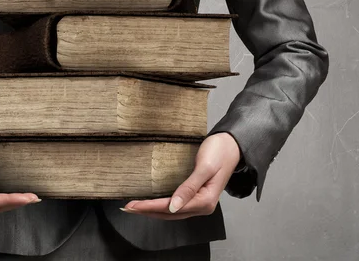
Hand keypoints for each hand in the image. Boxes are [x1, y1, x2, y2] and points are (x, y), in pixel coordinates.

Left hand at [120, 132, 240, 219]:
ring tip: (134, 208)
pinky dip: (161, 206)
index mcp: (205, 202)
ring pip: (171, 212)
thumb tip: (173, 207)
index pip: (171, 208)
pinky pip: (175, 206)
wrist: (231, 144)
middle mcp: (202, 206)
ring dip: (152, 210)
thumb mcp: (204, 168)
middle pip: (169, 213)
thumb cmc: (219, 152)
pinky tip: (151, 204)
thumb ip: (189, 188)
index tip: (133, 205)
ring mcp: (200, 202)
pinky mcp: (196, 196)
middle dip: (147, 211)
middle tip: (127, 208)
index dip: (150, 207)